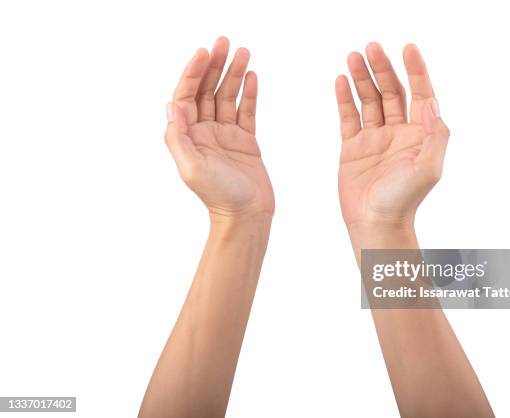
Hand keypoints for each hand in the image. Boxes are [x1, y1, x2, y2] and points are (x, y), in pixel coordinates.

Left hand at [165, 37, 273, 220]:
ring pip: (227, 97)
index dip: (193, 72)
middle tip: (225, 43)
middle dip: (215, 66)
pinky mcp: (245, 141)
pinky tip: (252, 78)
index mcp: (188, 136)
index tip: (204, 53)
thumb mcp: (191, 168)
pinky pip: (246, 112)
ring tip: (244, 53)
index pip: (187, 95)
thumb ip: (178, 137)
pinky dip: (248, 94)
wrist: (246, 216)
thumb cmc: (218, 196)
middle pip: (207, 91)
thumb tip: (171, 105)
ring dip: (234, 75)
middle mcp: (204, 132)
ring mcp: (225, 135)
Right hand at [335, 43, 448, 227]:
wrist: (375, 223)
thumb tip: (432, 103)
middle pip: (392, 92)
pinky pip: (349, 117)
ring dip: (363, 79)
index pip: (420, 94)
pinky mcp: (353, 147)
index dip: (415, 70)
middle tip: (371, 48)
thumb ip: (435, 135)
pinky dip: (345, 99)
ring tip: (353, 58)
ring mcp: (375, 139)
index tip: (408, 49)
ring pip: (369, 101)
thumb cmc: (404, 200)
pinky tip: (342, 82)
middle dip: (382, 69)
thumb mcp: (429, 168)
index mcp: (420, 134)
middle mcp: (398, 132)